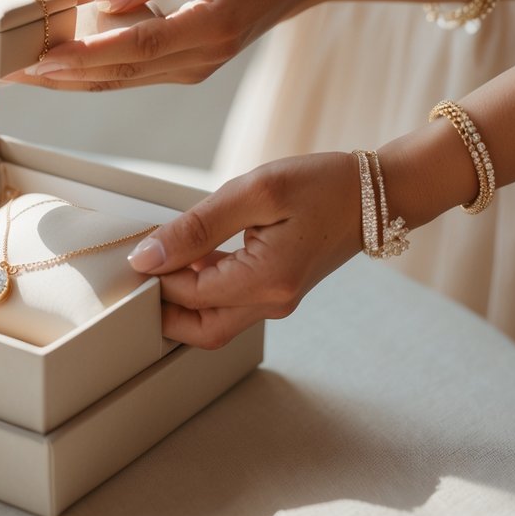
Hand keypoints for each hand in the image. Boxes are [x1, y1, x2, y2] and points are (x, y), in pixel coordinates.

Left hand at [15, 0, 328, 89]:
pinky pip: (130, 75)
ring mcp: (194, 69)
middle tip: (4, 71)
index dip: (85, 54)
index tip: (39, 57)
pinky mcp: (186, 67)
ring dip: (67, 80)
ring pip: (120, 81)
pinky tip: (52, 67)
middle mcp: (200, 59)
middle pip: (119, 74)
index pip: (136, 46)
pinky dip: (90, 72)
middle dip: (59, 75)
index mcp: (211, 28)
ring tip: (15, 73)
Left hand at [126, 153, 360, 348]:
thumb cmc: (320, 185)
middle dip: (162, 309)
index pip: (187, 296)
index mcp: (266, 281)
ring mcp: (276, 303)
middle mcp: (272, 304)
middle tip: (142, 272)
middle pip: (197, 331)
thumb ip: (197, 227)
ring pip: (212, 323)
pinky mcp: (277, 293)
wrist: (377, 194)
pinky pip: (230, 304)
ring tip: (164, 258)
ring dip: (182, 299)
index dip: (155, 276)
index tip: (137, 249)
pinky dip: (204, 288)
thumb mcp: (255, 192)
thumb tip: (147, 256)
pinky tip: (194, 256)